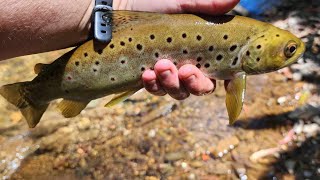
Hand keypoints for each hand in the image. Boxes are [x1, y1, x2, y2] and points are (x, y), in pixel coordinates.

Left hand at [115, 0, 238, 99]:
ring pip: (179, 92)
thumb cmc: (149, 5)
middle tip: (185, 71)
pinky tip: (146, 74)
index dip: (229, 80)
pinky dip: (153, 85)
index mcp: (200, 49)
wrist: (116, 10)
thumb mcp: (179, 2)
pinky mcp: (149, 79)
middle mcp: (187, 64)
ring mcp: (168, 74)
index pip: (221, 71)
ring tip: (160, 65)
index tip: (228, 80)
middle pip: (202, 87)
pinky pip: (156, 90)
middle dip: (196, 83)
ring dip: (172, 83)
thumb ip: (206, 4)